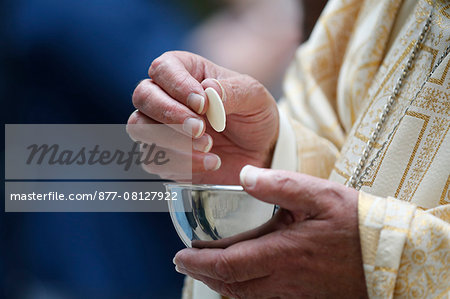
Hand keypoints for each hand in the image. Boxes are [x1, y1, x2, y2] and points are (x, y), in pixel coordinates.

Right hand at [127, 51, 278, 183]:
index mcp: (187, 72)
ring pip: (140, 127)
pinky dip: (182, 163)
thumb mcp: (254, 97)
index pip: (163, 68)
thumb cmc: (254, 116)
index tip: (202, 104)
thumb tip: (207, 90)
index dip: (177, 85)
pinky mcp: (163, 156)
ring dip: (173, 139)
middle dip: (171, 114)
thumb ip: (232, 91)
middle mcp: (167, 97)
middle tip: (200, 128)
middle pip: (143, 96)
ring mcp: (160, 128)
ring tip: (208, 145)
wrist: (261, 152)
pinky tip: (211, 161)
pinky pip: (152, 160)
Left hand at [173, 166, 367, 297]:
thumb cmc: (354, 222)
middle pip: (231, 285)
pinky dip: (243, 290)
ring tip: (207, 268)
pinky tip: (241, 278)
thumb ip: (279, 184)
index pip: (228, 265)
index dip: (199, 263)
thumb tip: (245, 174)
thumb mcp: (318, 194)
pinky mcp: (304, 297)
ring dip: (220, 283)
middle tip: (185, 262)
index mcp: (282, 252)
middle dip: (203, 274)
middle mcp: (283, 279)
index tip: (180, 255)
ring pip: (245, 295)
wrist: (388, 254)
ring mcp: (293, 293)